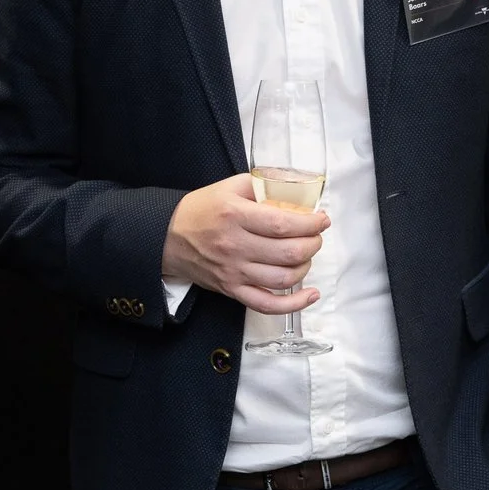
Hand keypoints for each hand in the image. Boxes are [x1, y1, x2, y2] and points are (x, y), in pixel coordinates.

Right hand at [162, 174, 328, 315]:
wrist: (166, 237)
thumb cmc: (200, 210)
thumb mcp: (229, 186)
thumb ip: (262, 185)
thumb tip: (296, 190)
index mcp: (235, 215)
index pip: (284, 224)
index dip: (311, 223)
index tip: (322, 220)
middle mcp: (235, 246)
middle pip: (289, 252)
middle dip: (313, 244)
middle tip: (316, 236)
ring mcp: (234, 272)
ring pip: (283, 278)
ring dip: (305, 266)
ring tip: (307, 255)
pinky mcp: (231, 290)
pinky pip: (266, 304)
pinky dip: (293, 304)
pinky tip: (310, 295)